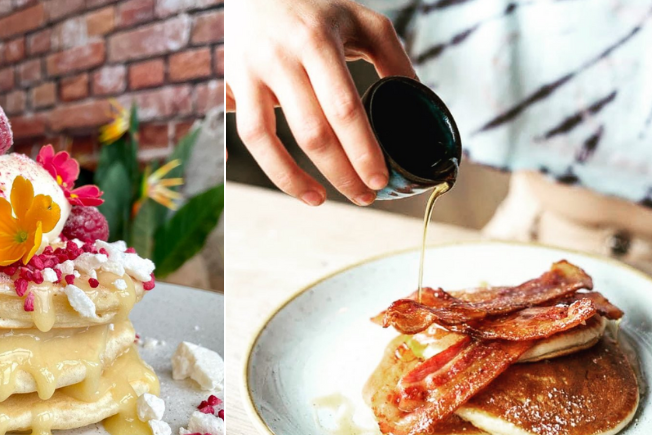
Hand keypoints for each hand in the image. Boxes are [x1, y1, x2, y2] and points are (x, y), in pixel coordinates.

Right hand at [226, 0, 415, 205]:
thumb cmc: (315, 9)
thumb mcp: (361, 21)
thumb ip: (393, 59)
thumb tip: (421, 105)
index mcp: (318, 40)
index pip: (344, 107)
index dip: (362, 149)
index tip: (378, 178)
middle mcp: (280, 56)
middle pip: (311, 130)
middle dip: (340, 172)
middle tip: (363, 195)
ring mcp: (249, 70)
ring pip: (264, 137)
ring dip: (292, 178)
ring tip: (319, 199)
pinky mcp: (230, 82)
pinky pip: (240, 133)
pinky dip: (261, 161)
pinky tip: (286, 181)